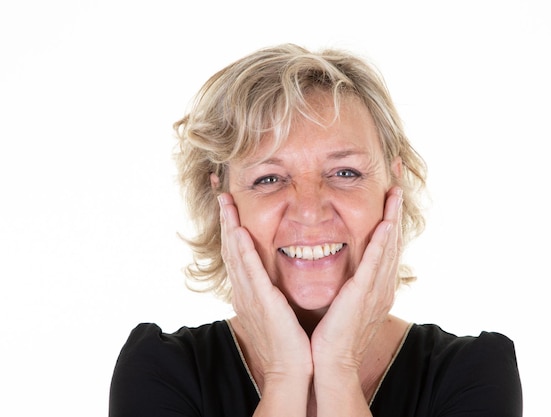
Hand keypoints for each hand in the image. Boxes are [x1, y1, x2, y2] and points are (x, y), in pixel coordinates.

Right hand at [218, 193, 311, 380]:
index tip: (230, 207)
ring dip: (230, 227)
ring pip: (236, 254)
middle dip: (226, 221)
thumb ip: (272, 291)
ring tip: (227, 203)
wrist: (290, 368)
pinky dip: (243, 251)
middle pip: (231, 249)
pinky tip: (240, 233)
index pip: (237, 254)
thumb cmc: (288, 341)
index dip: (231, 229)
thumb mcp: (276, 310)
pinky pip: (250, 271)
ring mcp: (250, 296)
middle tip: (222, 195)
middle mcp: (244, 291)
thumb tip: (274, 278)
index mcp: (249, 292)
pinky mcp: (262, 301)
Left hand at [311, 186, 402, 372]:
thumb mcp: (345, 300)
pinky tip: (386, 223)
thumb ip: (349, 281)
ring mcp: (375, 288)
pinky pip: (375, 263)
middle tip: (399, 178)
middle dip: (396, 207)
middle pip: (392, 238)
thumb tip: (339, 262)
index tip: (390, 191)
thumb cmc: (334, 333)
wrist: (331, 361)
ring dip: (392, 216)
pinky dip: (382, 242)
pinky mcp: (363, 294)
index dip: (390, 216)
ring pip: (387, 245)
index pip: (385, 243)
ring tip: (396, 190)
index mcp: (376, 284)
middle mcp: (381, 284)